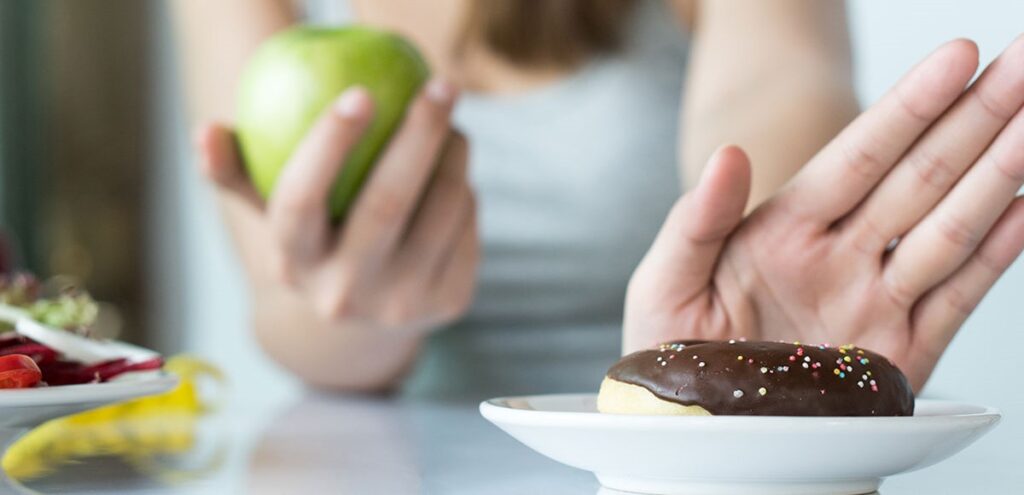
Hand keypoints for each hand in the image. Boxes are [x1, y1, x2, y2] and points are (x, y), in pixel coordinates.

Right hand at [195, 79, 477, 334]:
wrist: (362, 326)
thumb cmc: (314, 241)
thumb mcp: (271, 215)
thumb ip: (236, 173)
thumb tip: (206, 130)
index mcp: (294, 264)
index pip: (301, 200)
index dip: (328, 144)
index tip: (359, 92)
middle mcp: (346, 293)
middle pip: (388, 202)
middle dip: (419, 133)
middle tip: (439, 85)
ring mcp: (402, 303)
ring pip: (442, 208)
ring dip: (455, 153)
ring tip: (451, 123)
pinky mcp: (449, 302)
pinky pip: (468, 224)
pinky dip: (465, 188)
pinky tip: (454, 173)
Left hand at [625, 37, 1023, 390]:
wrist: (697, 432)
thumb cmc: (674, 353)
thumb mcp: (664, 285)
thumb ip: (695, 222)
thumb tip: (727, 155)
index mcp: (783, 231)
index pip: (857, 157)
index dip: (908, 109)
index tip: (958, 57)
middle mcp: (839, 257)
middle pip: (919, 177)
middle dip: (976, 119)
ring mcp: (874, 302)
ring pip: (949, 227)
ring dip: (1000, 173)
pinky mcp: (900, 356)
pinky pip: (955, 298)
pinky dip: (995, 256)